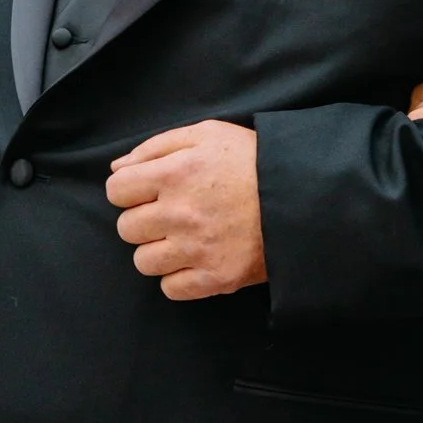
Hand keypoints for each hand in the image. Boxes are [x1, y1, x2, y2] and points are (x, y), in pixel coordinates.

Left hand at [107, 120, 265, 299]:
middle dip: (144, 221)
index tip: (150, 192)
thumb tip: (117, 169)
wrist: (306, 196)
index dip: (130, 190)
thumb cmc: (256, 160)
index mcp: (174, 173)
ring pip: (144, 262)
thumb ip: (157, 146)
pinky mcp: (217, 277)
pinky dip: (179, 279)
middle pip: (127, 228)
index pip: (116, 191)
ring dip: (159, 252)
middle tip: (172, 215)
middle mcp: (180, 214)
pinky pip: (171, 289)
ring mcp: (197, 249)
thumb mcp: (208, 134)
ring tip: (185, 240)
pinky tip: (198, 261)